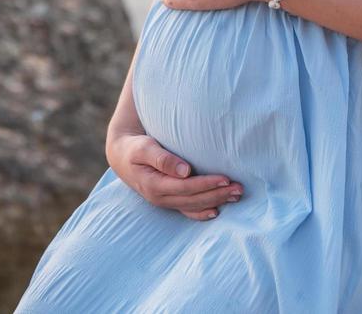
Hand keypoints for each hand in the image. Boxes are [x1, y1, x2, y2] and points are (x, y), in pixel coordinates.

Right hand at [108, 130, 244, 220]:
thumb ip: (162, 159)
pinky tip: (216, 211)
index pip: (187, 188)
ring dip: (216, 202)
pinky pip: (187, 210)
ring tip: (236, 196)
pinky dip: (202, 213)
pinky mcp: (168, 200)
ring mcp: (165, 201)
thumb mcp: (144, 148)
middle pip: (194, 200)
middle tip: (239, 188)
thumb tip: (185, 170)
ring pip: (194, 206)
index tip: (226, 178)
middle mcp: (161, 198)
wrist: (121, 156)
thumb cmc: (134, 148)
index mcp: (155, 186)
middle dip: (218, 195)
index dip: (207, 184)